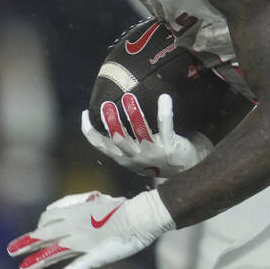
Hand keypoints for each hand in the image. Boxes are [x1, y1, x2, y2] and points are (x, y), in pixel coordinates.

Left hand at [7, 189, 173, 268]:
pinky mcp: (94, 255)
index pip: (48, 219)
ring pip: (54, 251)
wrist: (138, 216)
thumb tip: (54, 210)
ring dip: (37, 259)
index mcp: (74, 212)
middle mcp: (74, 227)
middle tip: (11, 249)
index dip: (40, 227)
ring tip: (22, 267)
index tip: (36, 234)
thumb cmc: (119, 207)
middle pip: (44, 235)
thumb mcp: (95, 200)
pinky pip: (76, 267)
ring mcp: (83, 242)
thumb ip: (75, 204)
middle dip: (27, 242)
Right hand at [82, 94, 211, 177]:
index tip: (86, 113)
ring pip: (141, 132)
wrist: (184, 171)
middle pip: (119, 139)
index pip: (101, 146)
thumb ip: (122, 142)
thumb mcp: (135, 155)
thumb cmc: (156, 158)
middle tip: (106, 104)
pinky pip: (166, 127)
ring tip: (130, 97)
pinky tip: (164, 97)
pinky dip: (165, 111)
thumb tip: (107, 116)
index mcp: (123, 159)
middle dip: (111, 122)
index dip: (90, 130)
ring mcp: (154, 153)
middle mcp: (136, 157)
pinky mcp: (170, 147)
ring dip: (134, 115)